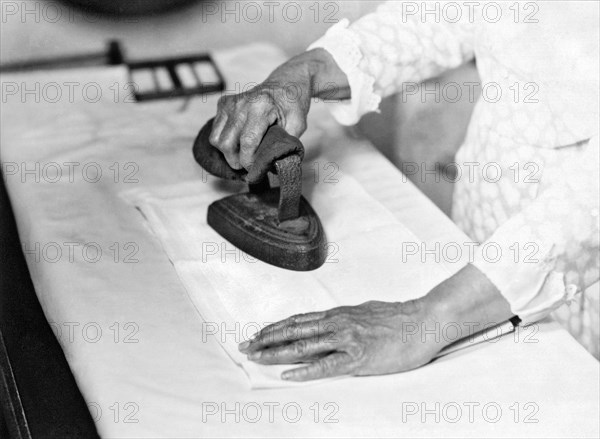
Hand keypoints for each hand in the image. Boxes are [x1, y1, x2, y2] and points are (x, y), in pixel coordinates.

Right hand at [208, 49, 350, 169]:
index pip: (247, 142)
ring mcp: (230, 102)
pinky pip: (215, 131)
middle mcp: (241, 103)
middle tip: (250, 165)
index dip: (249, 162)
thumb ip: (285, 145)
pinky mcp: (223, 103)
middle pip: (227, 144)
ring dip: (228, 153)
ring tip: (243, 154)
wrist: (286, 83)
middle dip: (236, 161)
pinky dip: (224, 141)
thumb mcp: (298, 126)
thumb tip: (272, 167)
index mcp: (261, 106)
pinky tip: (239, 141)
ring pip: (216, 139)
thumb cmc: (293, 105)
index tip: (257, 170)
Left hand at [238, 264, 513, 381]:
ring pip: (304, 346)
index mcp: (338, 315)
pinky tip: (288, 375)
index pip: (299, 320)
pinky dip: (304, 370)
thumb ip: (346, 319)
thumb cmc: (398, 319)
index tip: (257, 333)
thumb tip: (331, 323)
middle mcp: (337, 323)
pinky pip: (326, 365)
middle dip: (267, 339)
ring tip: (256, 357)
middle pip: (294, 331)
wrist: (423, 320)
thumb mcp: (365, 313)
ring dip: (277, 352)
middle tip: (244, 346)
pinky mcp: (358, 356)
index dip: (276, 328)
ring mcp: (346, 339)